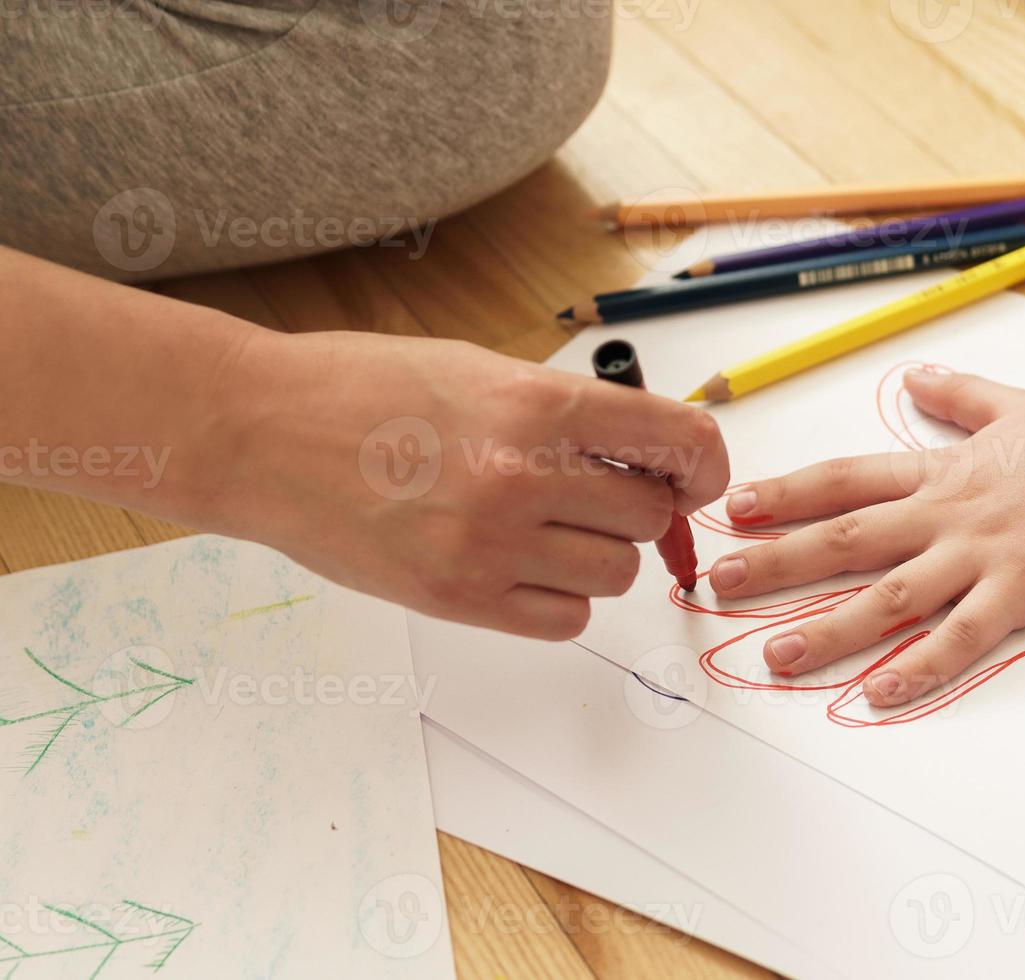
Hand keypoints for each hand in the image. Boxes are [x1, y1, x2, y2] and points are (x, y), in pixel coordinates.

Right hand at [211, 329, 728, 638]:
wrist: (259, 433)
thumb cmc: (364, 389)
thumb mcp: (482, 369)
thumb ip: (571, 413)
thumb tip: (653, 456)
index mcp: (538, 403)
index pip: (679, 440)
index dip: (703, 465)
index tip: (694, 479)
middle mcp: (523, 476)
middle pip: (650, 517)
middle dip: (636, 508)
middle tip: (591, 496)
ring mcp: (489, 545)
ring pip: (616, 573)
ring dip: (598, 555)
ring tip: (543, 528)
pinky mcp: (457, 599)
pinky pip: (566, 620)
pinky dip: (559, 599)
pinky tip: (521, 567)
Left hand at [707, 369, 1024, 706]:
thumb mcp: (1015, 406)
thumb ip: (958, 395)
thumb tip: (917, 374)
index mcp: (941, 473)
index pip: (847, 480)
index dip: (788, 494)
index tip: (735, 508)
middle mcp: (947, 514)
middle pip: (847, 536)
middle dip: (778, 562)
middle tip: (719, 584)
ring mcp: (980, 555)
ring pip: (889, 596)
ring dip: (829, 628)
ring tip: (776, 655)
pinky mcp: (1020, 593)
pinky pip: (961, 637)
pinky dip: (920, 667)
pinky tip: (879, 696)